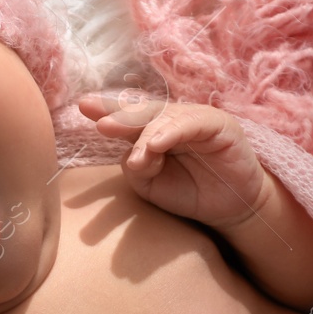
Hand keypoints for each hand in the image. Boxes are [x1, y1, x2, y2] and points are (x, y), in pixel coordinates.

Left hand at [78, 92, 270, 229]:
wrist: (230, 207)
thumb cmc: (188, 192)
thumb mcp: (151, 185)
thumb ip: (136, 168)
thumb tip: (132, 156)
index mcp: (150, 130)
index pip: (125, 118)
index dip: (106, 110)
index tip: (82, 107)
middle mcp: (170, 120)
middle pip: (141, 110)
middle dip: (117, 111)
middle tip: (97, 118)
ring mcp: (194, 119)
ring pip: (163, 117)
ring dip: (139, 129)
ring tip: (114, 132)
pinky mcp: (219, 125)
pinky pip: (192, 124)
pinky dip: (173, 132)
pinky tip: (157, 143)